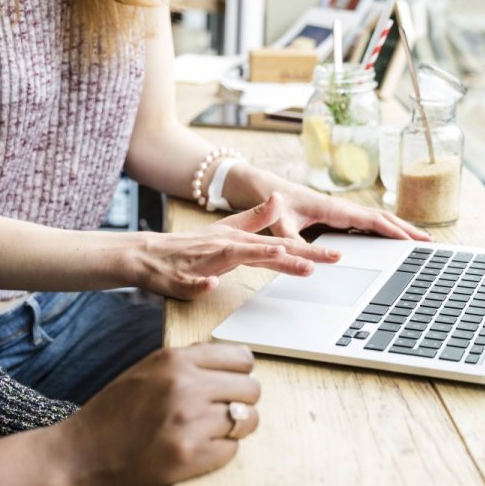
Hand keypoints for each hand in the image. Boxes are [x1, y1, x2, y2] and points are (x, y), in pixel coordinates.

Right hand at [56, 344, 261, 485]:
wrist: (75, 461)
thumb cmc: (109, 420)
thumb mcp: (143, 375)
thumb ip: (183, 366)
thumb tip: (228, 363)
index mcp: (173, 360)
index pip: (241, 357)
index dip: (238, 376)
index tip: (228, 389)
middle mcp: (184, 385)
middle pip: (251, 388)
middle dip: (241, 404)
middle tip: (219, 419)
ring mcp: (187, 421)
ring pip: (248, 420)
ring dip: (235, 431)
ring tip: (209, 438)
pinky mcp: (188, 456)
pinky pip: (232, 450)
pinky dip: (219, 455)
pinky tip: (197, 455)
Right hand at [135, 194, 340, 298]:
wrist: (149, 254)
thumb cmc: (191, 246)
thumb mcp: (226, 230)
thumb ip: (254, 219)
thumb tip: (279, 200)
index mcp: (239, 241)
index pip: (279, 247)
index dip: (308, 250)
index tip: (335, 255)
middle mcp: (226, 247)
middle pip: (265, 250)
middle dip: (296, 255)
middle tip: (326, 260)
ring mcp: (205, 261)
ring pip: (232, 257)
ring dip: (254, 255)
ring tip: (278, 255)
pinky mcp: (183, 277)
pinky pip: (192, 283)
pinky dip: (201, 284)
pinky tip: (212, 285)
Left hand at [223, 165, 430, 242]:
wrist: (269, 189)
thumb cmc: (276, 205)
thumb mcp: (282, 226)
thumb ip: (293, 241)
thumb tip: (307, 258)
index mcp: (335, 209)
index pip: (371, 220)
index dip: (393, 231)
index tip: (412, 241)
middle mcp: (344, 208)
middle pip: (383, 218)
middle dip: (407, 230)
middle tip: (430, 244)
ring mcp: (345, 211)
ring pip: (379, 219)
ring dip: (401, 229)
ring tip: (422, 242)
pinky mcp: (342, 216)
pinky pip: (370, 223)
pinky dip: (388, 229)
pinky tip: (396, 239)